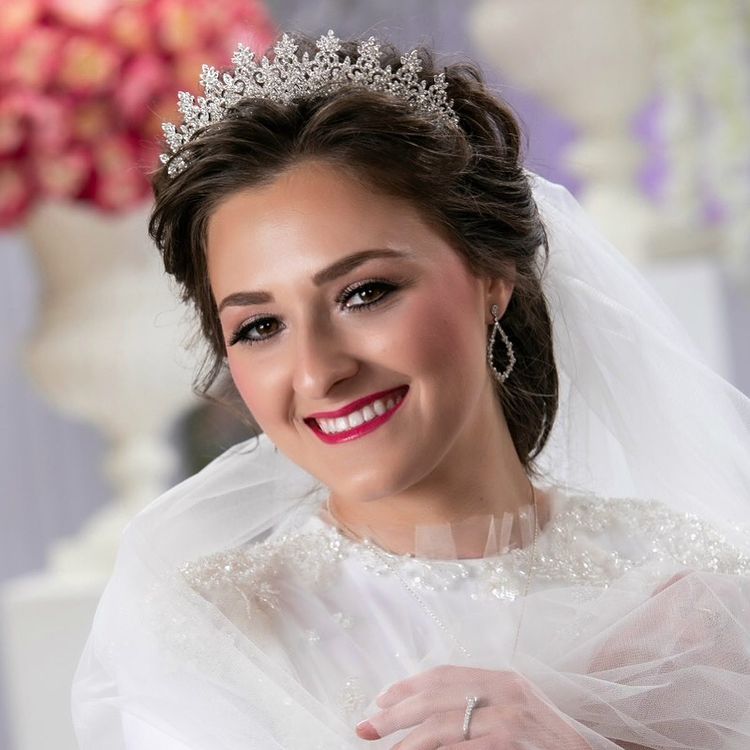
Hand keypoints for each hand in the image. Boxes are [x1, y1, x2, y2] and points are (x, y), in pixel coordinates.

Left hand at [356, 665, 591, 748]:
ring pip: (443, 727)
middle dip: (396, 713)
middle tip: (367, 727)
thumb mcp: (515, 703)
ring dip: (409, 742)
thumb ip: (480, 698)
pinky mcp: (510, 742)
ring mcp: (508, 718)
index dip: (408, 686)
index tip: (381, 699)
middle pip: (435, 697)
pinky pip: (464, 749)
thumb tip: (429, 708)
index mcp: (501, 677)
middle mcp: (503, 691)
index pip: (443, 674)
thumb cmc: (544, 735)